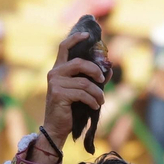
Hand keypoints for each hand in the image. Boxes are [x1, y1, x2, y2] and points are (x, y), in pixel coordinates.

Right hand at [39, 30, 106, 157]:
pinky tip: (95, 106)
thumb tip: (109, 70)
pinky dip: (92, 100)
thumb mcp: (80, 91)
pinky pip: (82, 94)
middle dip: (95, 71)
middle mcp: (54, 73)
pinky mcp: (59, 94)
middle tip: (103, 80)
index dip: (75, 38)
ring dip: (97, 92)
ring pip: (84, 82)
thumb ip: (92, 79)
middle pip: (79, 63)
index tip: (87, 35)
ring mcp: (55, 84)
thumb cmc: (69, 109)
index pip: (64, 47)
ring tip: (101, 100)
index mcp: (58, 69)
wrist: (56, 128)